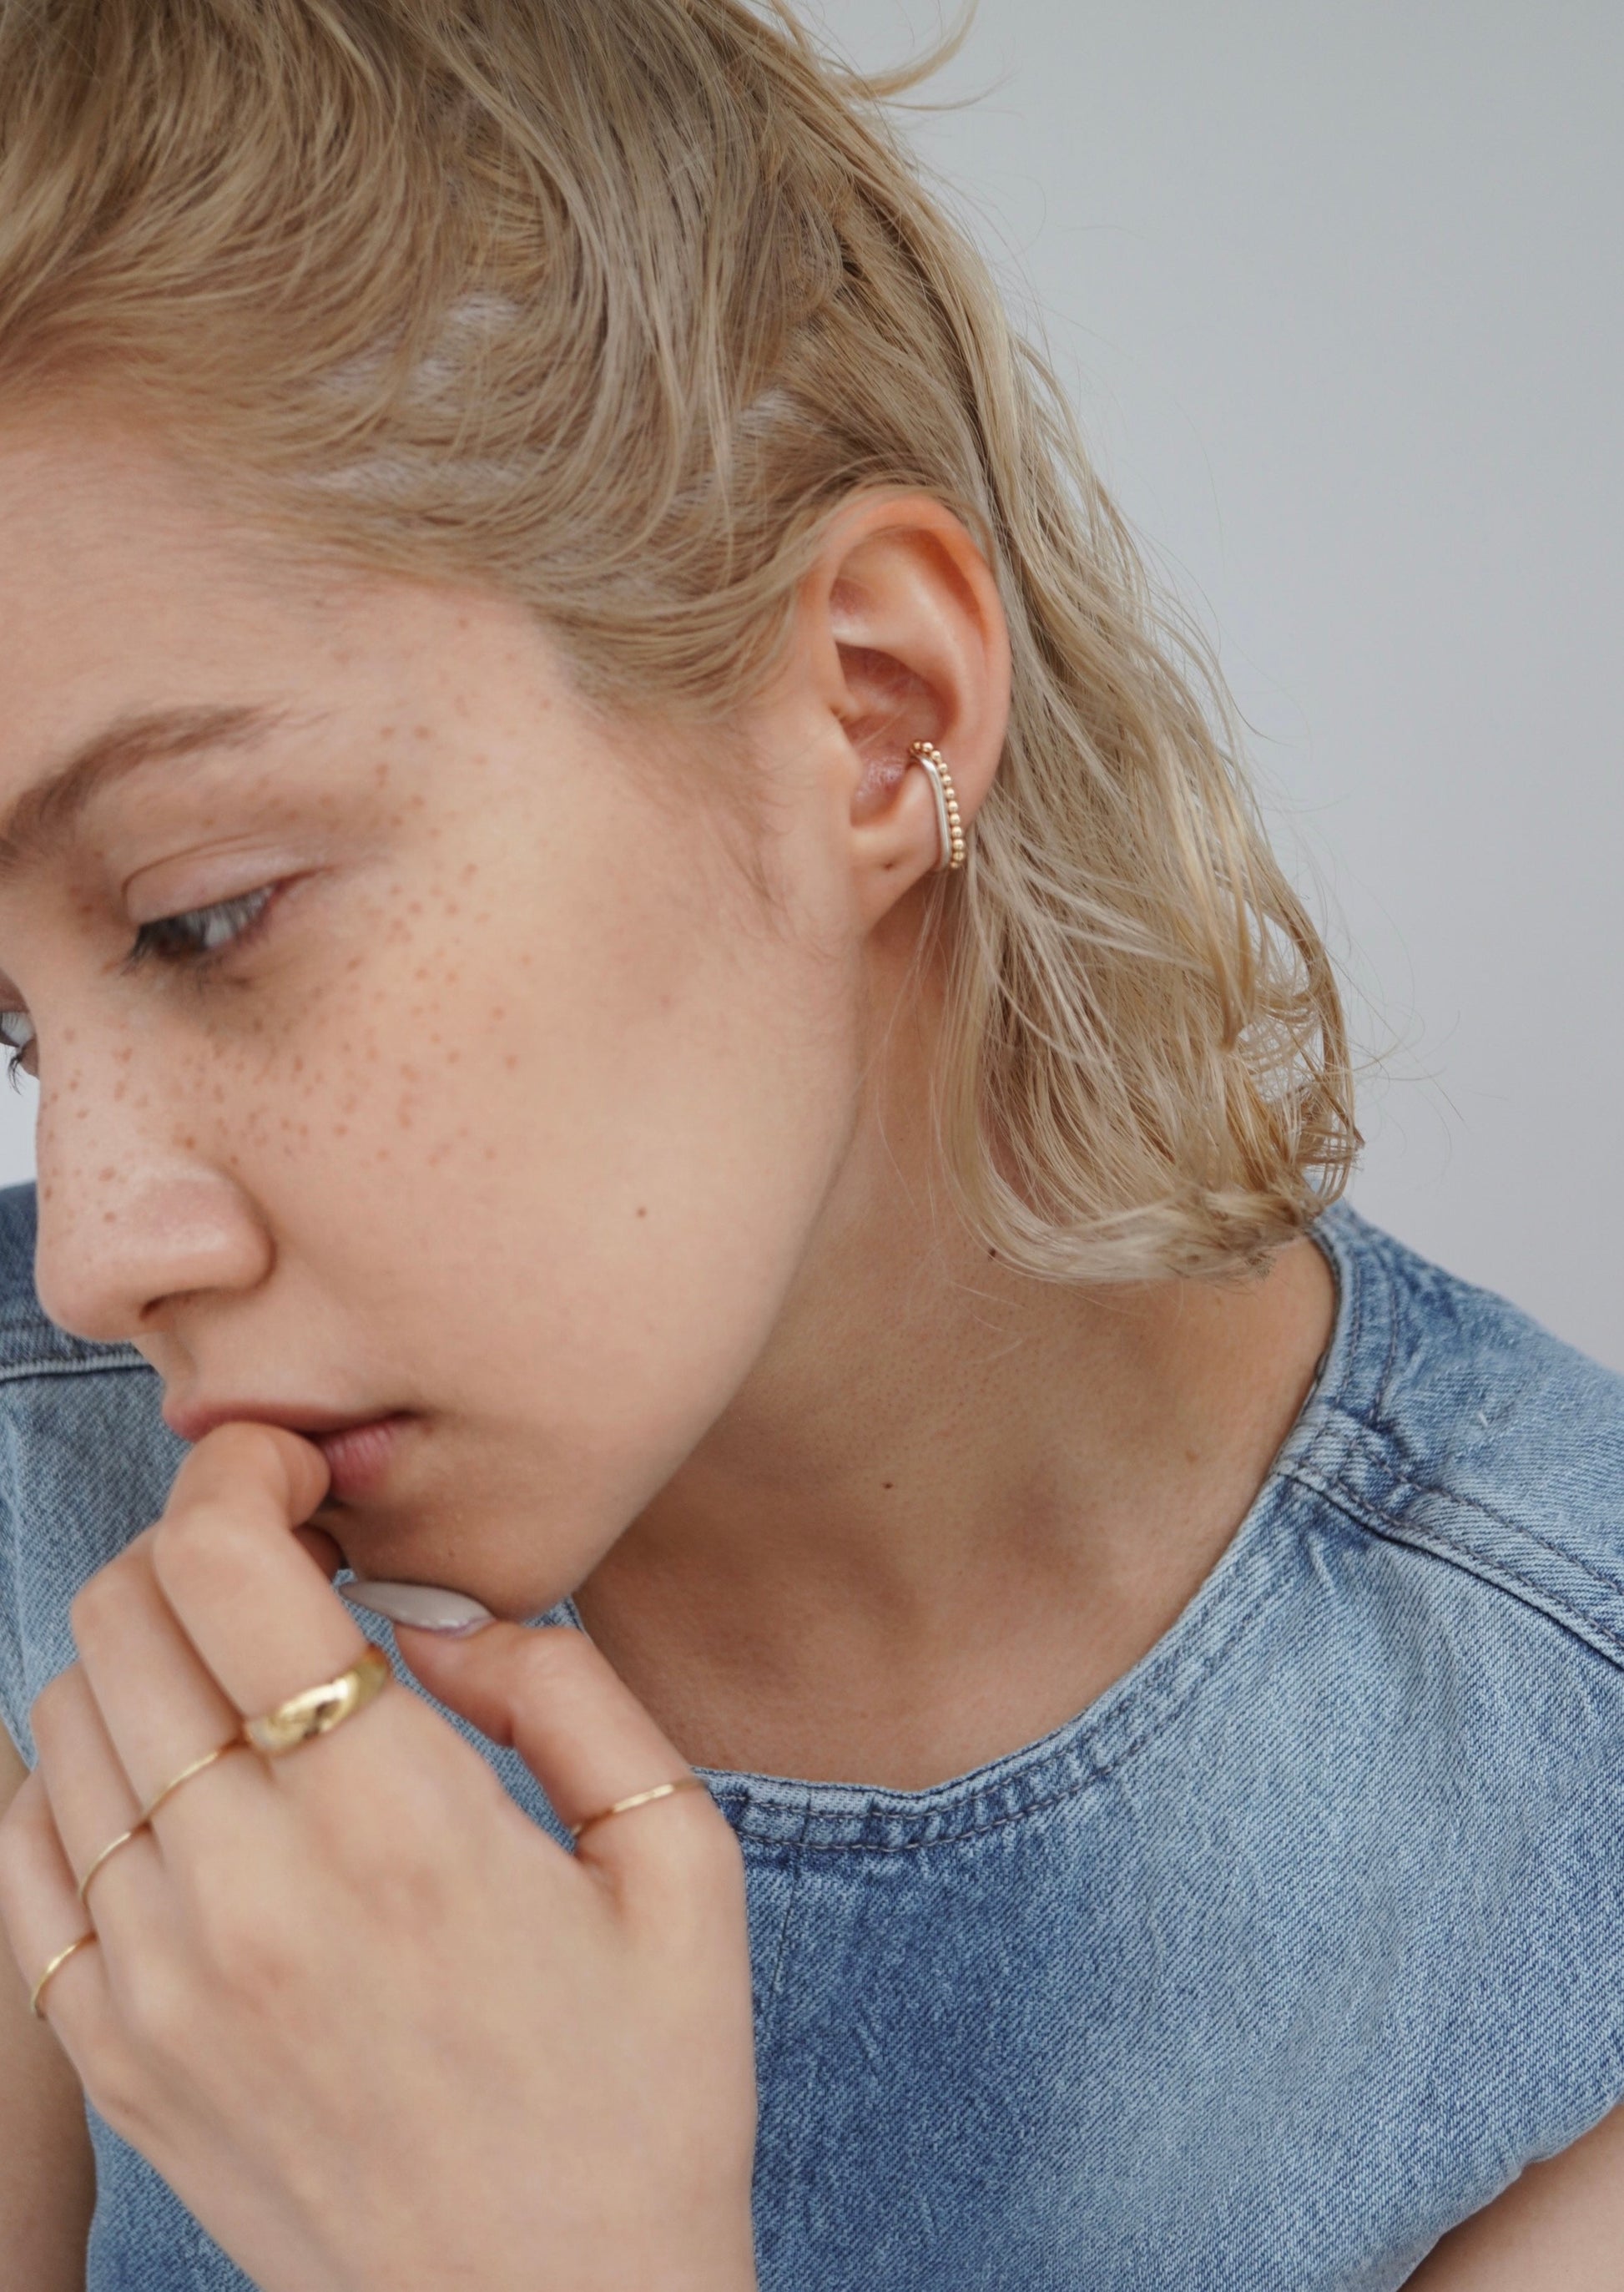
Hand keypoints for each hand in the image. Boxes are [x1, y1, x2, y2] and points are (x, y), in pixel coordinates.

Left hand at [0, 1424, 758, 2291]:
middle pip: (126, 1617)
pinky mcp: (113, 2056)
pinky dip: (77, 1771)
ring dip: (144, 1652)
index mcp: (402, 1830)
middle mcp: (250, 1895)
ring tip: (243, 1678)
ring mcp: (157, 1984)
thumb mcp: (683, 1865)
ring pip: (63, 1716)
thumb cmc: (642, 2099)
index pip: (228, 1572)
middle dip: (195, 1546)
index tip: (292, 1472)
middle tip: (283, 1568)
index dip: (241, 1474)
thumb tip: (432, 1618)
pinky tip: (175, 1780)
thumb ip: (568, 1689)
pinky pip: (23, 1847)